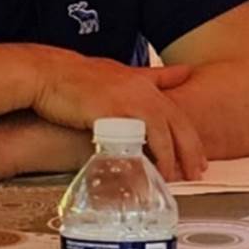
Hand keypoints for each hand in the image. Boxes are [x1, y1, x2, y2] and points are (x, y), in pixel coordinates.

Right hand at [29, 54, 204, 179]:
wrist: (48, 74)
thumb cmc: (80, 77)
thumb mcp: (122, 71)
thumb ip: (153, 76)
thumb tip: (184, 72)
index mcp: (146, 85)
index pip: (178, 115)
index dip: (191, 139)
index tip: (200, 160)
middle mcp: (143, 92)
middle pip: (178, 126)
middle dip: (190, 152)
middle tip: (195, 174)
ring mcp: (128, 102)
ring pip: (161, 134)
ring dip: (169, 159)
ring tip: (172, 178)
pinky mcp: (111, 114)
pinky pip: (135, 141)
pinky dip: (144, 158)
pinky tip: (146, 172)